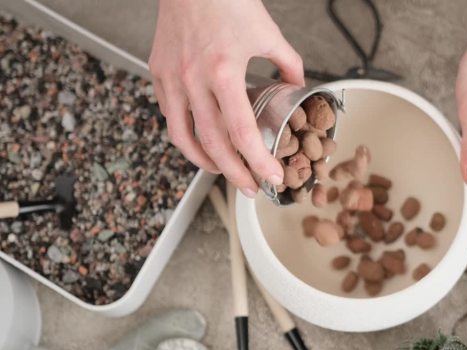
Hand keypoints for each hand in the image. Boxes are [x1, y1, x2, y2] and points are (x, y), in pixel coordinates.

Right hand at [149, 0, 303, 196]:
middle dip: (235, 174)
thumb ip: (288, 65)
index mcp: (223, 72)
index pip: (242, 134)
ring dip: (205, 162)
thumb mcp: (268, 33)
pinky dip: (186, 135)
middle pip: (213, 145)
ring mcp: (172, 79)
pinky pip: (171, 116)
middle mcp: (193, 80)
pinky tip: (201, 141)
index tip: (272, 177)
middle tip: (251, 187)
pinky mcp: (159, 73)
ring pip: (183, 138)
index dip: (259, 162)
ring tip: (224, 172)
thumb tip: (296, 87)